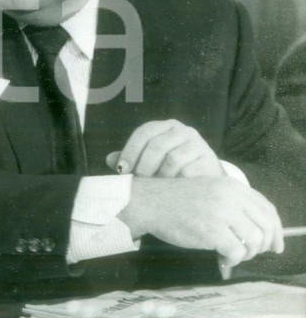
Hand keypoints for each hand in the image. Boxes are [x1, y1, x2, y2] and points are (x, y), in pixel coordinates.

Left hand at [106, 119, 223, 177]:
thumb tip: (109, 159)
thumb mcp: (150, 161)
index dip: (130, 150)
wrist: (205, 181)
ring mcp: (199, 144)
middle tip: (139, 181)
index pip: (144, 132)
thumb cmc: (170, 170)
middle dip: (143, 166)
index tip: (121, 170)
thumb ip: (131, 160)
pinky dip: (176, 183)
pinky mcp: (209, 160)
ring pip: (172, 159)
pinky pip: (188, 172)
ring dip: (160, 176)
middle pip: (157, 145)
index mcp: (165, 127)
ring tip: (156, 187)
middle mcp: (183, 131)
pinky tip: (173, 190)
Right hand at [119, 176, 284, 266]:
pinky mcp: (212, 231)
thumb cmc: (174, 200)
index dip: (276, 230)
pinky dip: (234, 260)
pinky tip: (222, 259)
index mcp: (231, 186)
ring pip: (255, 241)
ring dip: (248, 254)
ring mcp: (222, 213)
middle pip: (266, 226)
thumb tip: (256, 230)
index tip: (275, 244)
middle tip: (251, 253)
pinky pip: (238, 251)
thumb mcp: (208, 191)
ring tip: (233, 256)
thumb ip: (232, 203)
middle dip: (264, 245)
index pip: (267, 209)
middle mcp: (230, 197)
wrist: (148, 202)